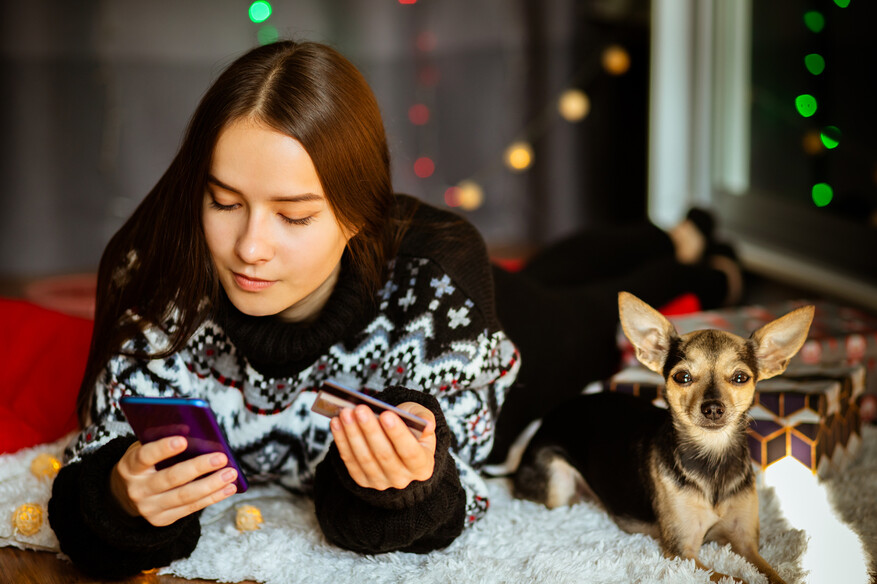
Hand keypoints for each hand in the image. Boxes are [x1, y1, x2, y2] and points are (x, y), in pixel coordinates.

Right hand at [110, 437, 238, 526]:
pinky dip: (213, 497)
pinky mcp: (162, 519)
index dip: (163, 448)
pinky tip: (228, 488)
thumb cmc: (144, 464)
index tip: (183, 440)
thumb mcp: (145, 447)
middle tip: (221, 458)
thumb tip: (193, 429)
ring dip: (212, 485)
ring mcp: (149, 507)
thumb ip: (163, 438)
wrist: (126, 494)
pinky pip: (191, 508)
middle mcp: (137, 489)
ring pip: (185, 496)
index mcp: (130, 467)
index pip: (145, 456)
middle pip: (171, 478)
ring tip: (230, 474)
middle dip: (199, 467)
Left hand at [330, 402, 436, 490]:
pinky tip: (336, 423)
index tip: (387, 414)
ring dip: (352, 434)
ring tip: (345, 413)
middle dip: (370, 430)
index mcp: (422, 466)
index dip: (398, 434)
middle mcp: (402, 479)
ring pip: (364, 458)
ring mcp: (381, 482)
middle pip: (384, 455)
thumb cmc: (411, 431)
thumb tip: (427, 424)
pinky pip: (350, 460)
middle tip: (360, 409)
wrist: (398, 448)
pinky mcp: (362, 480)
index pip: (410, 452)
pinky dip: (342, 441)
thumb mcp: (422, 422)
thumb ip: (425, 419)